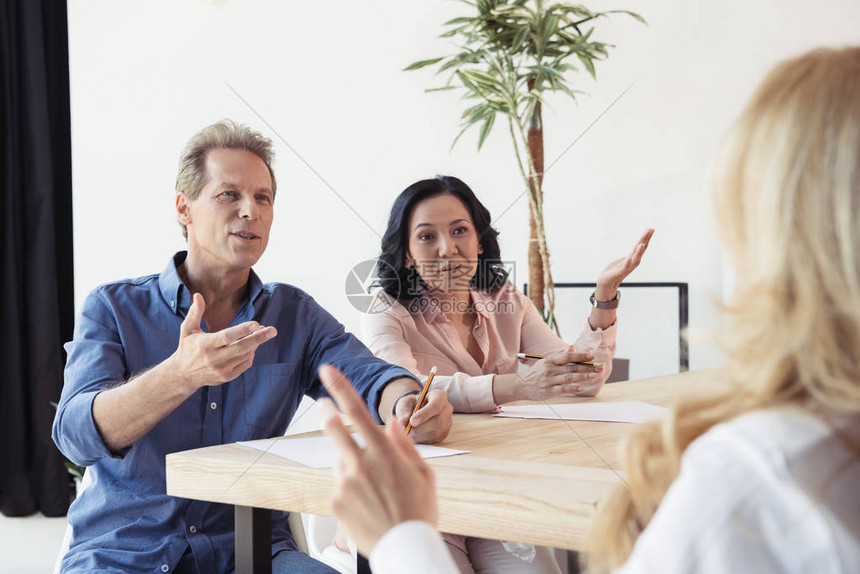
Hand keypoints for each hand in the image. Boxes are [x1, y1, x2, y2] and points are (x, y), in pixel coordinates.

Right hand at [170, 293, 276, 389]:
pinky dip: (251, 354)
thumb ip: (195, 313)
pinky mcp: (227, 377)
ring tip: (260, 333)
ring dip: (255, 344)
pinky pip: (245, 364)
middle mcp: (214, 359)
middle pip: (242, 347)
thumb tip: (199, 295)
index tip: (257, 323)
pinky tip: (251, 346)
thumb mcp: (187, 329)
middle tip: (273, 330)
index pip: (228, 336)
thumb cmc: (187, 348)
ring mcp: (222, 370)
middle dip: (259, 338)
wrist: (183, 375)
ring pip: (246, 355)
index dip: (243, 330)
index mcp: (206, 345)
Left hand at [319, 364, 437, 556]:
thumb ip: (405, 444)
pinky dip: (349, 488)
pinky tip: (366, 503)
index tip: (327, 371)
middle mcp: (361, 464)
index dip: (341, 388)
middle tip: (323, 405)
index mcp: (384, 452)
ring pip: (341, 461)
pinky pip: (339, 484)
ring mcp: (345, 483)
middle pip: (334, 428)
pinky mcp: (335, 501)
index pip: (359, 411)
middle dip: (327, 412)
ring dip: (350, 465)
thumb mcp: (423, 474)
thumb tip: (394, 421)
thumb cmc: (419, 511)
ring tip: (373, 489)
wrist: (404, 548)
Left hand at [393, 389, 452, 444]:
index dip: (424, 414)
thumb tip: (403, 422)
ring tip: (408, 432)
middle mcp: (447, 409)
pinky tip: (414, 435)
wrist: (415, 412)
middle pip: (438, 420)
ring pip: (435, 432)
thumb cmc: (411, 404)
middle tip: (407, 431)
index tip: (412, 421)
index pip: (436, 404)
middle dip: (421, 427)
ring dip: (419, 435)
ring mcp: (447, 423)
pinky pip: (433, 440)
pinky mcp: (443, 434)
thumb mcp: (406, 404)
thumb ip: (404, 411)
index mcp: (439, 396)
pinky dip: (421, 440)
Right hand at [517, 347, 603, 397]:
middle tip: (599, 367)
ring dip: (583, 377)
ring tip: (594, 376)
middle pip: (571, 368)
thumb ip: (560, 356)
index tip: (592, 356)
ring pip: (569, 378)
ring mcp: (549, 381)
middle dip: (587, 367)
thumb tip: (572, 348)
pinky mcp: (549, 391)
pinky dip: (573, 388)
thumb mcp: (545, 362)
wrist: (520, 385)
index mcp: (550, 361)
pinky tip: (582, 388)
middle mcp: (550, 370)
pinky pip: (563, 389)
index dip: (580, 356)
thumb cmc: (535, 373)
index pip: (567, 357)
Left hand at [595, 228, 653, 298]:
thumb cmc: (614, 272)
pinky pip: (624, 268)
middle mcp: (632, 263)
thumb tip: (636, 249)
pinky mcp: (619, 273)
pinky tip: (630, 258)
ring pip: (634, 259)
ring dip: (638, 252)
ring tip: (641, 243)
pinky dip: (628, 263)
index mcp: (632, 258)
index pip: (641, 246)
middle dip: (645, 240)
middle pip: (640, 250)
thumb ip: (631, 256)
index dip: (646, 238)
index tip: (651, 229)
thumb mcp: (624, 261)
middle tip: (650, 230)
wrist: (606, 284)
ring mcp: (626, 268)